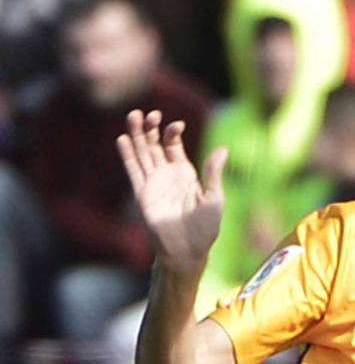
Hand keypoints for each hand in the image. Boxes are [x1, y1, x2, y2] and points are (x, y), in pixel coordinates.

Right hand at [116, 109, 226, 273]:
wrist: (187, 250)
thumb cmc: (204, 228)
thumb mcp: (214, 197)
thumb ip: (213, 173)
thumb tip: (223, 149)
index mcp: (185, 174)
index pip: (173, 145)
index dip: (172, 132)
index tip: (177, 125)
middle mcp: (166, 175)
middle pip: (154, 145)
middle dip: (151, 128)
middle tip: (150, 113)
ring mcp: (153, 183)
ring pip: (141, 154)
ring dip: (137, 135)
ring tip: (133, 115)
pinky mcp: (142, 194)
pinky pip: (133, 171)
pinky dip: (128, 155)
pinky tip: (123, 138)